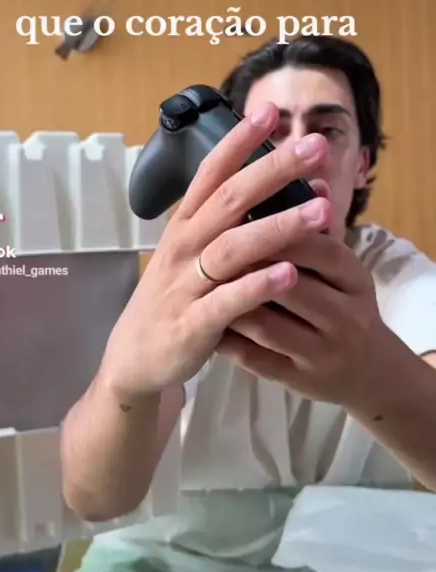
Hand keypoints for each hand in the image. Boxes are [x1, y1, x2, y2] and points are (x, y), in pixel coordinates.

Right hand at [100, 103, 331, 396]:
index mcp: (185, 225)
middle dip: (273, 170)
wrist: (135, 357)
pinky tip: (290, 273)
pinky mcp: (193, 324)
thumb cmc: (173, 298)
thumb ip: (224, 224)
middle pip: (230, 200)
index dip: (238, 142)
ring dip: (278, 226)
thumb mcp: (190, 254)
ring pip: (233, 248)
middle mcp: (183, 247)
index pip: (210, 174)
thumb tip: (270, 188)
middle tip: (315, 146)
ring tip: (321, 210)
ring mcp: (186, 285)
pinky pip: (228, 301)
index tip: (269, 111)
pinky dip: (258, 286)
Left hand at [217, 232, 384, 405]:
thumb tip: (269, 192)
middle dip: (247, 267)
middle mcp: (346, 318)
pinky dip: (227, 339)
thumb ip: (310, 239)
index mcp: (356, 281)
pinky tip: (208, 321)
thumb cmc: (344, 306)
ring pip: (266, 326)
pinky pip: (254, 358)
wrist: (369, 371)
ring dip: (231, 303)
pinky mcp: (297, 379)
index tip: (243, 218)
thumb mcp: (340, 273)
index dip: (280, 233)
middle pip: (290, 288)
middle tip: (210, 250)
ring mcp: (322, 353)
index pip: (321, 250)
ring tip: (203, 285)